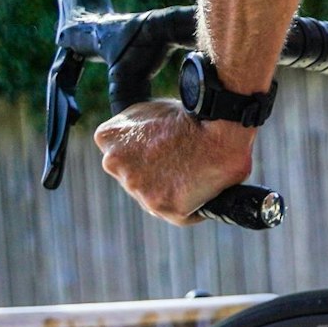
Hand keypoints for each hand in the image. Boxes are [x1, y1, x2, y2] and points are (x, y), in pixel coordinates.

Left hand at [94, 101, 254, 225]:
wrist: (220, 130)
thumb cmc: (193, 116)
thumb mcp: (150, 111)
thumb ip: (134, 131)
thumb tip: (139, 143)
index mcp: (107, 137)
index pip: (120, 157)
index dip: (144, 156)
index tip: (162, 152)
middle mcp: (115, 164)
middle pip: (135, 180)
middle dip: (156, 175)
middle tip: (182, 163)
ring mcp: (137, 188)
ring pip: (155, 199)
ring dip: (174, 192)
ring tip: (197, 173)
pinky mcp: (163, 207)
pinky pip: (181, 215)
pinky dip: (194, 207)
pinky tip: (205, 189)